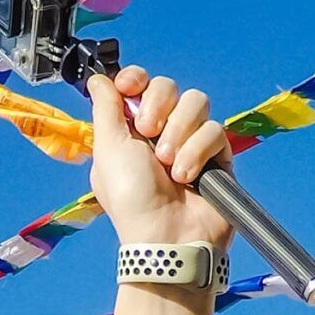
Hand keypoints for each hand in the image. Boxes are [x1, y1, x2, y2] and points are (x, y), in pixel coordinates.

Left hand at [87, 64, 232, 251]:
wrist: (167, 235)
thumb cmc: (131, 200)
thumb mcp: (108, 151)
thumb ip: (106, 110)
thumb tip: (97, 79)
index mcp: (129, 129)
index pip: (139, 84)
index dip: (136, 79)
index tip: (131, 86)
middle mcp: (159, 131)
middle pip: (168, 85)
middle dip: (158, 106)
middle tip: (147, 135)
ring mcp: (190, 141)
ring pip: (196, 102)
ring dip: (178, 132)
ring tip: (167, 165)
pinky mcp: (217, 153)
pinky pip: (214, 129)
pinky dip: (197, 153)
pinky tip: (188, 177)